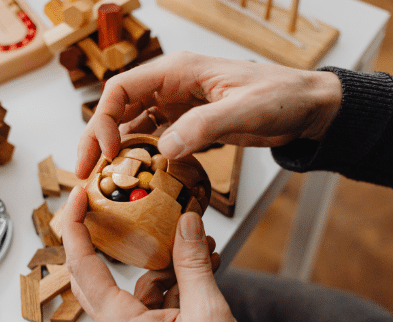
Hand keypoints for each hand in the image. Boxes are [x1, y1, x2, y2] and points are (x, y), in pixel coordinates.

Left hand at [63, 187, 253, 321]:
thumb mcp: (207, 315)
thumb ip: (192, 266)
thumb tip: (186, 225)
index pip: (84, 267)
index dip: (77, 229)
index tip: (79, 199)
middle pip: (99, 273)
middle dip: (108, 238)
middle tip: (114, 207)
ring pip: (140, 282)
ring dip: (167, 260)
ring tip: (198, 243)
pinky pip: (161, 296)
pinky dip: (180, 278)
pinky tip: (205, 266)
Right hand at [76, 51, 341, 178]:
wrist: (307, 107)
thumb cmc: (283, 97)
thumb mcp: (245, 109)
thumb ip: (204, 126)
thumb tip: (163, 149)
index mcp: (180, 71)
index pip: (122, 88)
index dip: (103, 118)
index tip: (104, 151)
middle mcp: (173, 86)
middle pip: (119, 108)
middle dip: (97, 138)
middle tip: (85, 172)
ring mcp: (180, 106)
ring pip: (133, 124)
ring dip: (116, 149)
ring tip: (102, 179)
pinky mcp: (190, 124)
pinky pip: (155, 138)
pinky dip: (141, 155)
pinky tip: (136, 176)